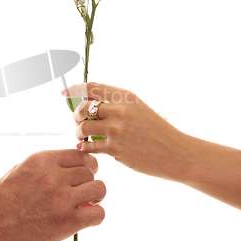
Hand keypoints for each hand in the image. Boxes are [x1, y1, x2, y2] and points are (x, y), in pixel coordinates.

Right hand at [0, 149, 105, 240]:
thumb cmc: (3, 199)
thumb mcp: (23, 168)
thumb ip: (49, 166)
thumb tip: (73, 166)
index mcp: (43, 160)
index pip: (81, 155)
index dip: (85, 166)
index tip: (82, 175)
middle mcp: (54, 176)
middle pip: (91, 171)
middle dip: (89, 181)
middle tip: (81, 193)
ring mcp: (61, 199)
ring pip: (99, 188)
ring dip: (95, 197)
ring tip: (85, 205)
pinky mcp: (66, 222)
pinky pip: (98, 214)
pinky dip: (95, 216)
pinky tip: (84, 219)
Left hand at [62, 82, 190, 180]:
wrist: (176, 153)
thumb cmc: (158, 131)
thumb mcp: (140, 108)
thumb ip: (118, 104)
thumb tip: (91, 103)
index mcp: (126, 96)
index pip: (91, 87)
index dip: (74, 89)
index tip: (64, 93)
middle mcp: (120, 109)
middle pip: (83, 108)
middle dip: (76, 115)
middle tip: (78, 122)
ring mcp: (116, 129)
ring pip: (83, 127)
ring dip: (79, 132)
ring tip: (82, 136)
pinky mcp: (115, 148)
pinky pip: (89, 145)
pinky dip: (85, 147)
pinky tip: (86, 148)